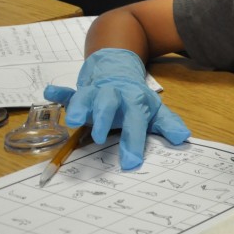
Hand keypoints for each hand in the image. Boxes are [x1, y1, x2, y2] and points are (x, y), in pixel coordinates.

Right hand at [43, 48, 189, 169]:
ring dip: (79, 106)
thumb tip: (183, 137)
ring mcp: (95, 92)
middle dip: (104, 118)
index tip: (131, 162)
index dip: (134, 142)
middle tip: (100, 138)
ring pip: (86, 96)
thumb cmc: (136, 99)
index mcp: (135, 101)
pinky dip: (59, 93)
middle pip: (109, 103)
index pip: (136, 122)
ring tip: (74, 120)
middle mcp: (114, 95)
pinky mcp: (80, 92)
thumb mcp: (155, 111)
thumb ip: (167, 124)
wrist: (119, 70)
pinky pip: (68, 91)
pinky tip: (49, 93)